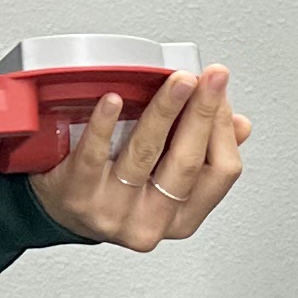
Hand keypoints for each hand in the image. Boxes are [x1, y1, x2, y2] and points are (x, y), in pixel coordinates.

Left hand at [32, 66, 250, 251]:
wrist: (58, 212)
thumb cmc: (113, 191)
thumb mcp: (163, 180)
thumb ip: (202, 154)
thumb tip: (239, 125)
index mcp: (182, 218)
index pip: (221, 171)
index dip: (224, 127)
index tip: (220, 91)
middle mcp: (151, 221)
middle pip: (188, 162)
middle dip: (202, 112)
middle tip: (209, 77)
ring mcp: (113, 212)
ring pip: (146, 153)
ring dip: (165, 110)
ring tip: (177, 81)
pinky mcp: (78, 196)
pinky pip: (94, 155)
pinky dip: (104, 124)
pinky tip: (113, 101)